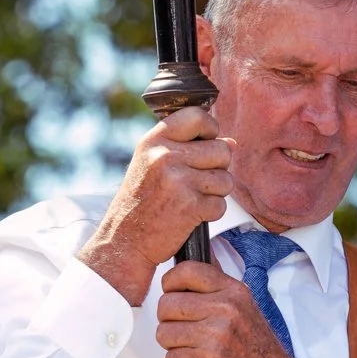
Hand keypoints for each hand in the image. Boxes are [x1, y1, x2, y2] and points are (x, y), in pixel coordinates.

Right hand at [78, 107, 233, 304]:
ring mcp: (179, 180)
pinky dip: (211, 213)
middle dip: (217, 168)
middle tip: (196, 182)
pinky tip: (190, 215)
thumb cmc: (141, 202)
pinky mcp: (191, 206)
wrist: (124, 241)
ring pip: (226, 179)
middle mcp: (166, 156)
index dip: (210, 130)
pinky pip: (221, 205)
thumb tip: (232, 142)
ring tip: (191, 199)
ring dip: (215, 193)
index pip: (198, 116)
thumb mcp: (152, 164)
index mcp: (155, 140)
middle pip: (222, 150)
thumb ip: (188, 148)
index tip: (205, 144)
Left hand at [156, 260, 307, 357]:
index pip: (187, 271)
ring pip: (164, 332)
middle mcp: (225, 308)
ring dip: (170, 344)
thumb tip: (193, 265)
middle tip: (178, 329)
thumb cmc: (256, 349)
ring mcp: (216, 334)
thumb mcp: (244, 306)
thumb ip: (218, 288)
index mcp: (233, 291)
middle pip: (167, 304)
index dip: (170, 282)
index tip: (171, 294)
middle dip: (167, 320)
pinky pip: (171, 357)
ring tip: (186, 347)